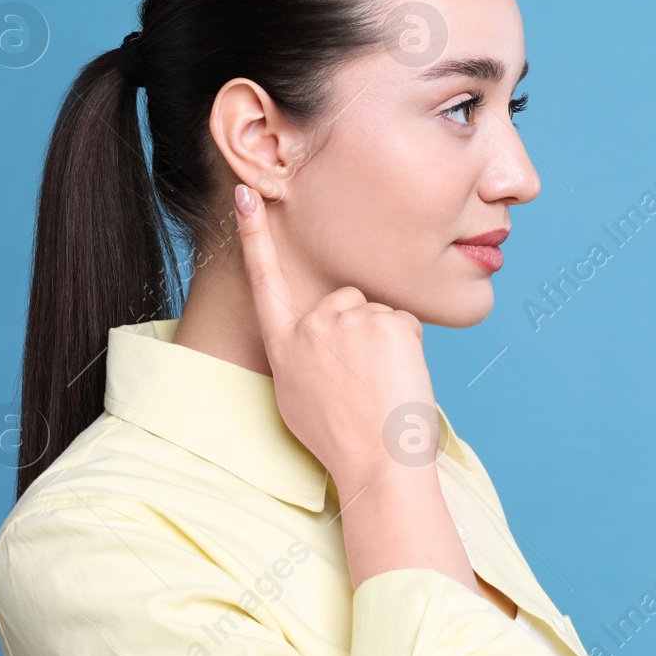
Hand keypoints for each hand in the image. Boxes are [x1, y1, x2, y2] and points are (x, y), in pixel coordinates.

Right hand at [233, 182, 439, 489]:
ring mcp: (349, 320)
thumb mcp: (297, 396)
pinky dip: (409, 347)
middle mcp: (311, 325)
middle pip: (346, 302)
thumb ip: (300, 354)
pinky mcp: (386, 321)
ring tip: (379, 384)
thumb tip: (315, 338)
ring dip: (385, 342)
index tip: (246, 194)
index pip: (264, 279)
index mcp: (284, 344)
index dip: (254, 235)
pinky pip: (404, 322)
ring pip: (378, 314)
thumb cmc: (341, 437)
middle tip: (363, 379)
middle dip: (360, 330)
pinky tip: (398, 377)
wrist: (376, 461)